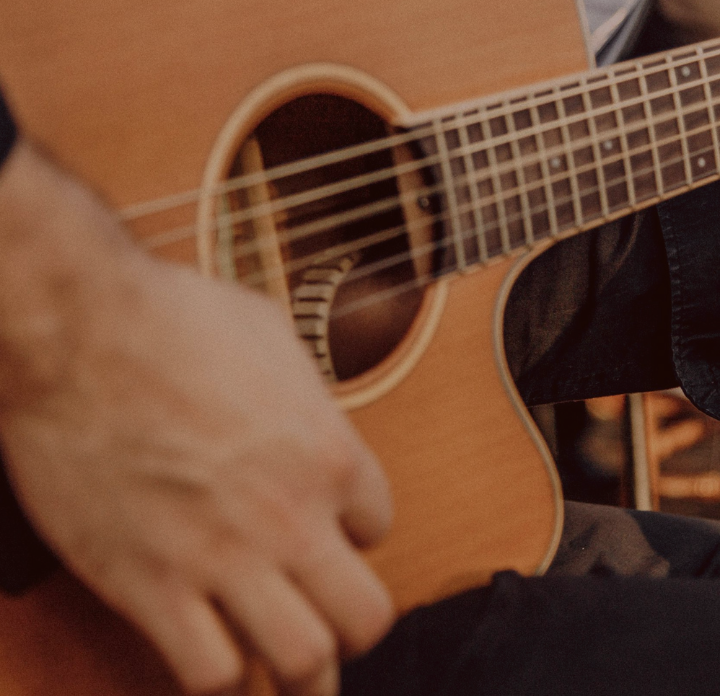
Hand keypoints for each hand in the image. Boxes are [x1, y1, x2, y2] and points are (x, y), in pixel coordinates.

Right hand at [0, 143, 392, 695]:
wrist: (82, 332)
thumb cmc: (176, 317)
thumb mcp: (272, 334)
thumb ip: (305, 391)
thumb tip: (307, 410)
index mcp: (329, 451)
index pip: (380, 525)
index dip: (356, 532)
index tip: (329, 530)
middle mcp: (292, 515)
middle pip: (367, 617)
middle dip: (354, 625)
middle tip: (329, 619)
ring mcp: (225, 557)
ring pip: (302, 662)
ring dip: (299, 670)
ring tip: (283, 662)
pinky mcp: (151, 587)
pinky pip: (209, 672)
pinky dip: (218, 675)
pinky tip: (211, 652)